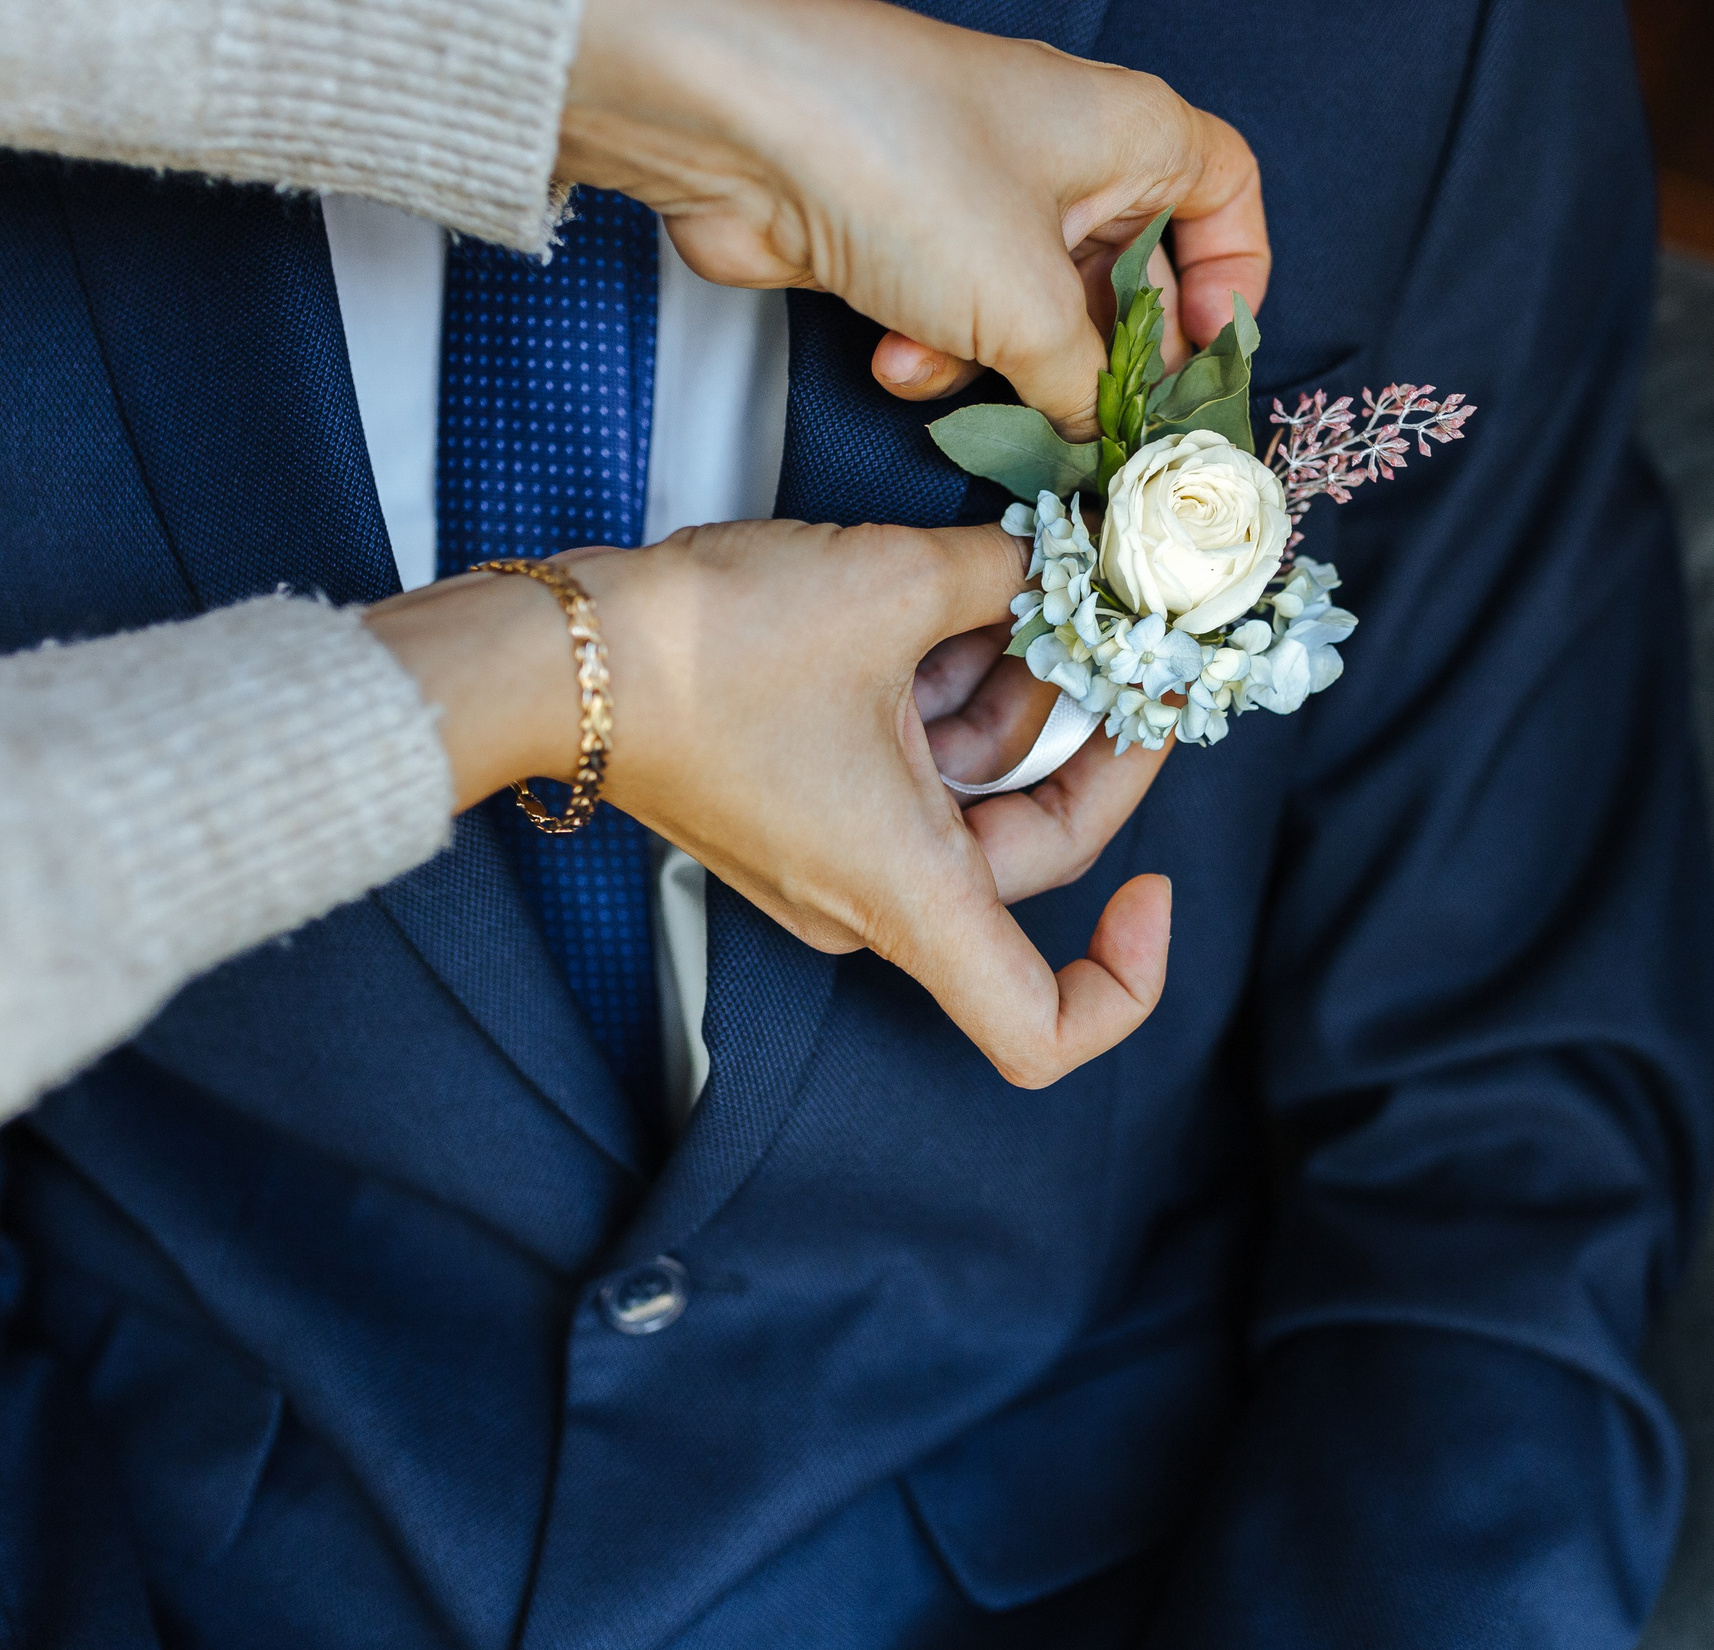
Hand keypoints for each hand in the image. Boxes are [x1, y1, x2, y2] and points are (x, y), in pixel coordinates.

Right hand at [365, 524, 1171, 1087]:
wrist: (555, 652)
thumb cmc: (707, 651)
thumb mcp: (894, 583)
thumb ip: (1014, 575)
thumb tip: (1085, 555)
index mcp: (910, 894)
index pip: (1042, 1030)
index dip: (1126, 980)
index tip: (1159, 888)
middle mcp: (874, 902)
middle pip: (1032, 858)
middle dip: (1087, 745)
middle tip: (1128, 647)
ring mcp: (835, 859)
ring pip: (974, 797)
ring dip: (1015, 698)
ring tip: (1033, 588)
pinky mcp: (804, 809)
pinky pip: (913, 770)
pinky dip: (949, 696)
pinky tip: (963, 601)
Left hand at [557, 0, 1266, 436]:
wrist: (738, 131)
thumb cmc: (905, 169)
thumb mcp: (1029, 308)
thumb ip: (1085, 387)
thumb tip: (1104, 438)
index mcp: (1129, 136)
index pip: (1225, 194)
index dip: (1233, 276)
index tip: (1206, 352)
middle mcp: (1063, 157)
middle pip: (1127, 277)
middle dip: (1100, 360)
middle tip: (1095, 428)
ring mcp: (979, 196)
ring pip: (1034, 314)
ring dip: (1001, 368)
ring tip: (963, 377)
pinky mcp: (907, 237)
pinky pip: (955, 318)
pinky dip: (933, 349)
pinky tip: (893, 358)